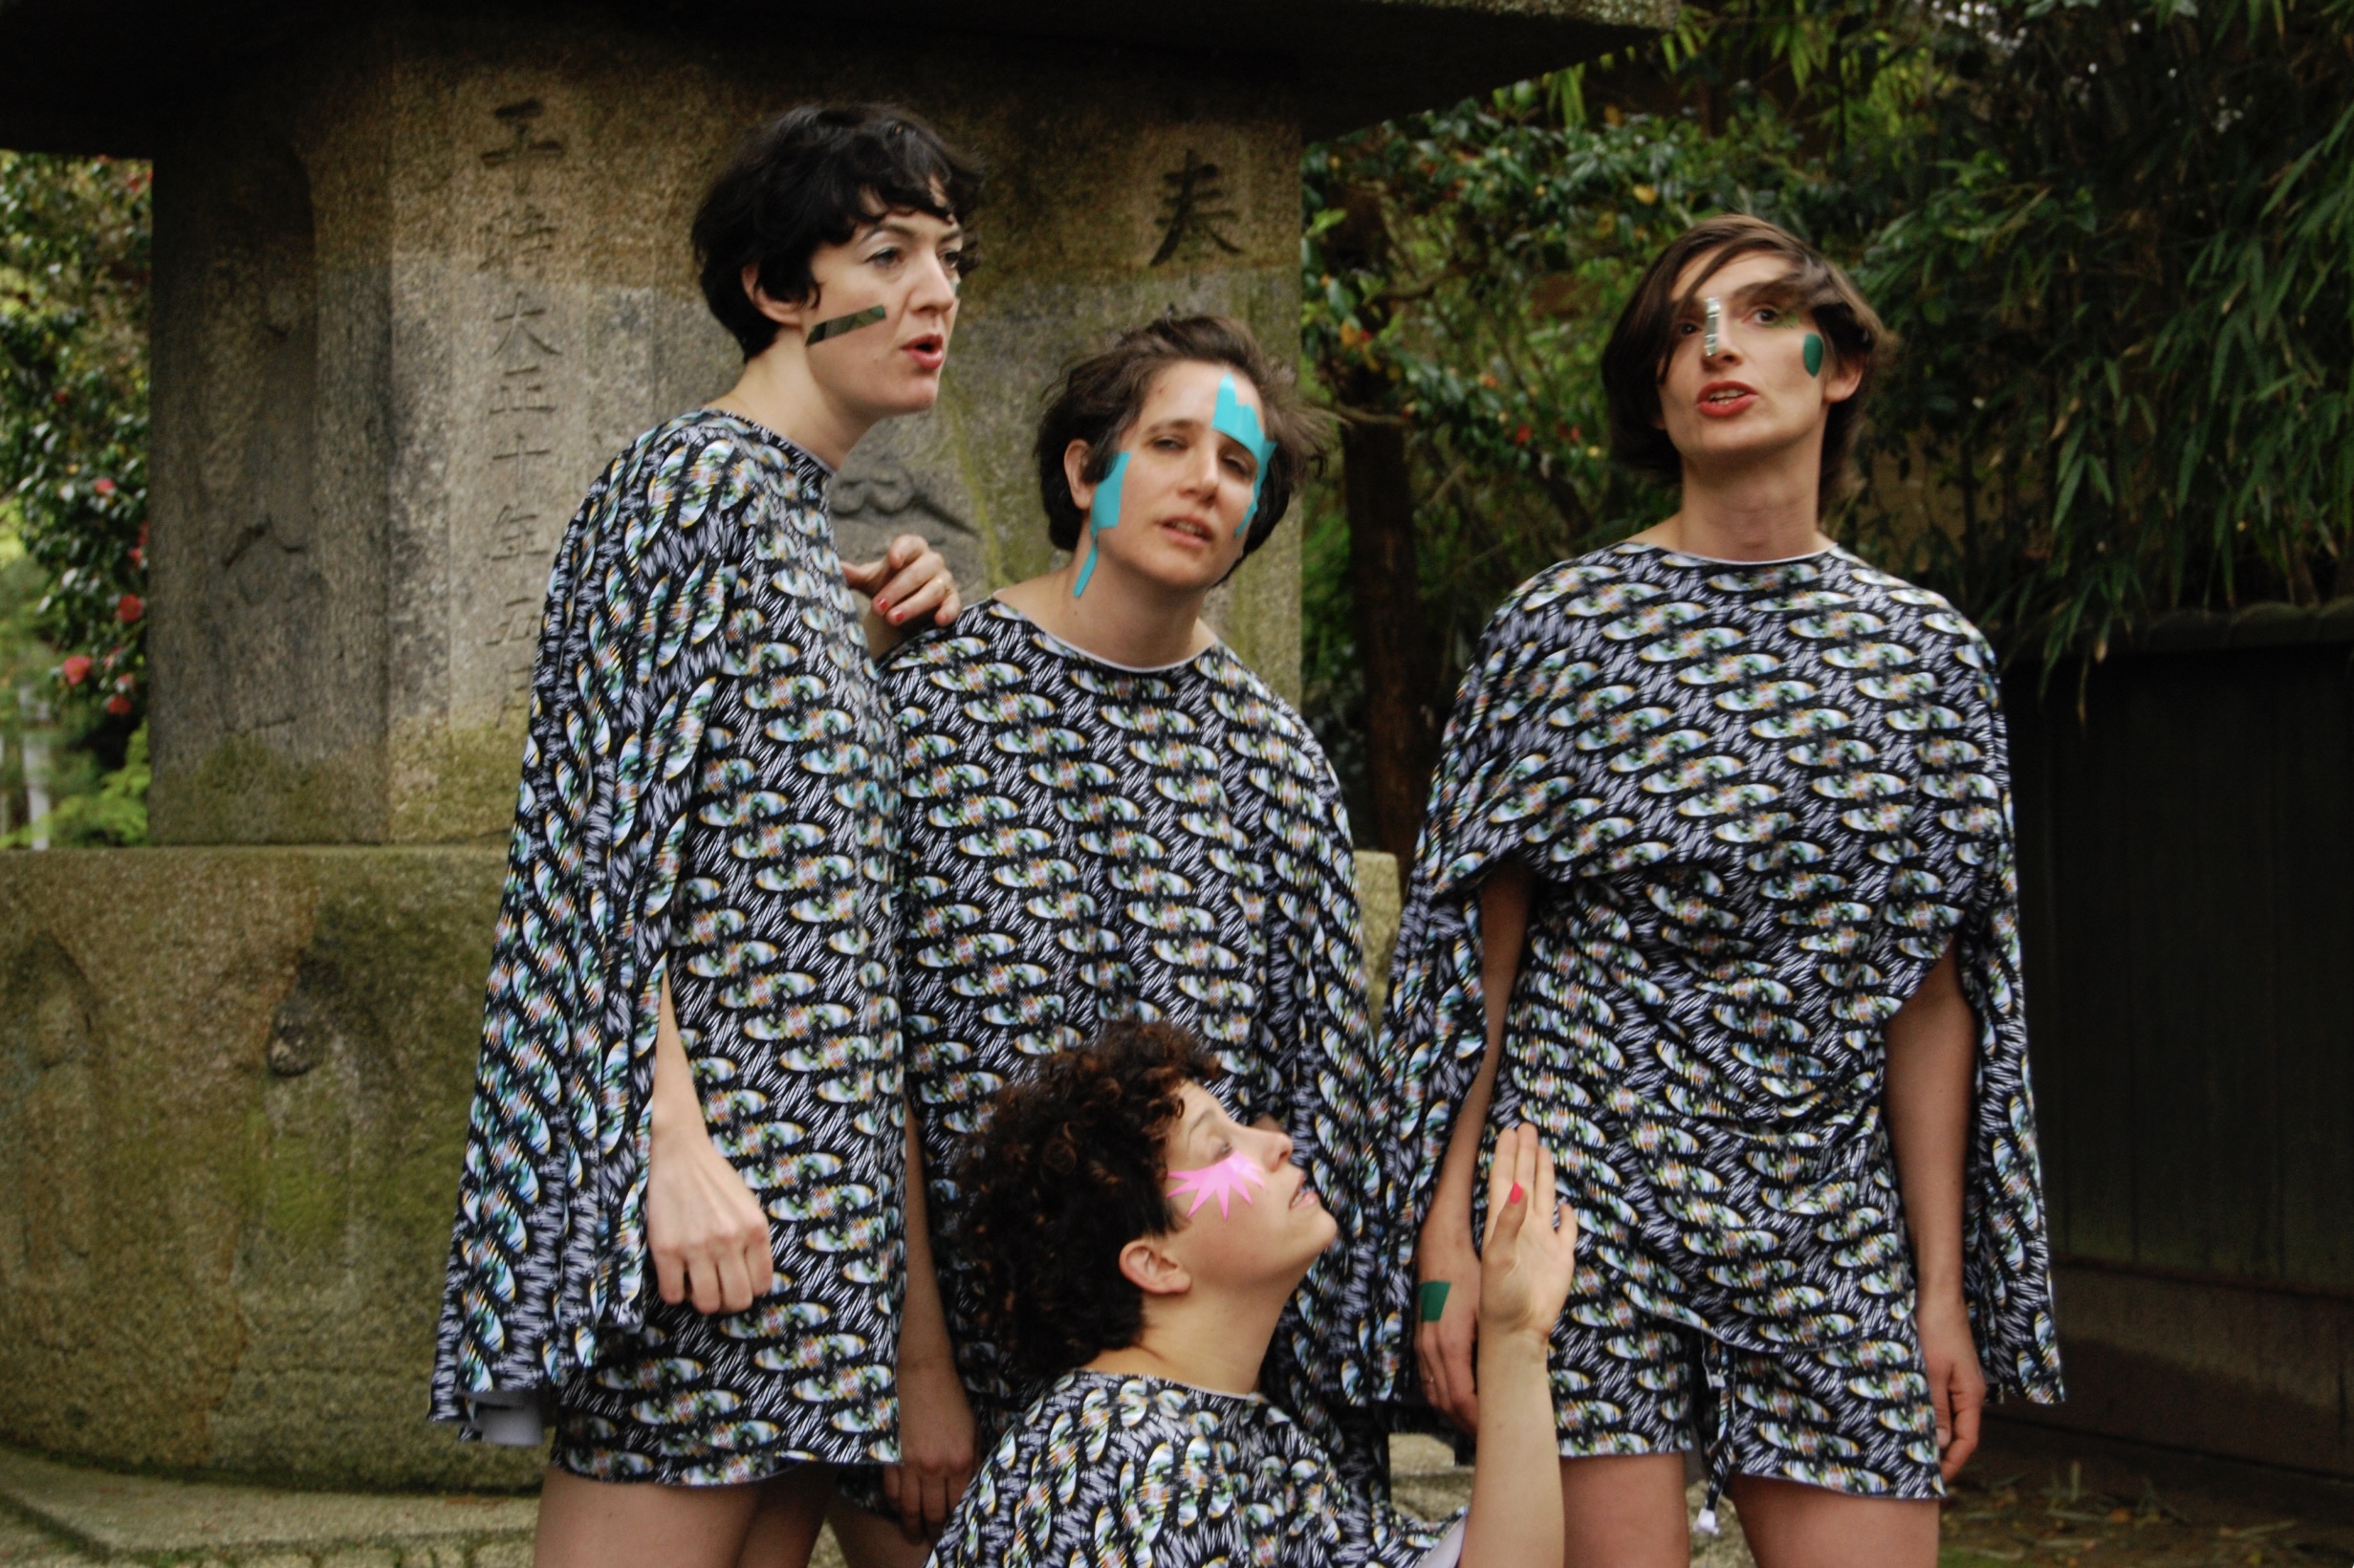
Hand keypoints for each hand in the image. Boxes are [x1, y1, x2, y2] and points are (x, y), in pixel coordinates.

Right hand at [645, 1121, 773, 1314]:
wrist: (681, 1153)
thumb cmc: (716, 1179)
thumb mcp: (748, 1206)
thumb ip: (753, 1240)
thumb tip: (752, 1279)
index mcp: (755, 1230)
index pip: (762, 1285)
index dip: (749, 1290)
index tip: (737, 1283)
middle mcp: (730, 1241)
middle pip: (737, 1301)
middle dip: (728, 1302)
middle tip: (717, 1289)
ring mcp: (697, 1246)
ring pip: (706, 1304)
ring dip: (701, 1301)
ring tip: (696, 1284)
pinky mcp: (666, 1249)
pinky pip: (672, 1295)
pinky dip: (675, 1293)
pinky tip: (676, 1276)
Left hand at [844, 533, 960, 633]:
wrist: (905, 607)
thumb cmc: (888, 587)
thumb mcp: (871, 581)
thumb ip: (855, 575)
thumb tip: (835, 567)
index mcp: (913, 549)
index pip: (909, 544)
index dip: (901, 551)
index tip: (892, 561)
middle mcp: (932, 561)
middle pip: (916, 573)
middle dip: (896, 591)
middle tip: (878, 608)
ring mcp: (944, 580)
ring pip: (931, 591)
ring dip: (912, 605)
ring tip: (893, 619)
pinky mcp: (953, 600)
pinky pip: (953, 605)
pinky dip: (948, 612)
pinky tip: (938, 620)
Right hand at [883, 1351, 977, 1539]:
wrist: (923, 1373)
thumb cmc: (951, 1400)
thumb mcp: (972, 1430)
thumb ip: (972, 1461)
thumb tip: (971, 1488)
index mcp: (960, 1461)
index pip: (960, 1505)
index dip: (958, 1523)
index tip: (956, 1533)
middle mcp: (936, 1468)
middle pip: (934, 1513)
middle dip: (935, 1532)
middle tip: (935, 1542)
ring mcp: (910, 1464)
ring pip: (910, 1509)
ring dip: (912, 1527)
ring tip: (914, 1537)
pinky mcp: (891, 1457)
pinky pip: (892, 1491)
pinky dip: (895, 1506)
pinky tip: (899, 1511)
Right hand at [1416, 1196, 1484, 1433]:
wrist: (1440, 1248)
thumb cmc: (1471, 1276)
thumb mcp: (1488, 1310)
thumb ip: (1494, 1345)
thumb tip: (1513, 1379)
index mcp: (1451, 1347)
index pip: (1463, 1401)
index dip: (1480, 1421)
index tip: (1498, 1431)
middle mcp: (1432, 1352)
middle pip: (1447, 1405)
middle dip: (1468, 1425)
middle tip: (1492, 1438)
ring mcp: (1423, 1347)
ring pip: (1435, 1396)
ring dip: (1455, 1414)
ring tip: (1478, 1426)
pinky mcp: (1420, 1341)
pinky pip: (1429, 1382)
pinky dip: (1444, 1397)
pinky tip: (1459, 1401)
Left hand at [1475, 1125, 1576, 1344]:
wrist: (1517, 1330)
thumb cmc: (1498, 1297)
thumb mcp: (1497, 1257)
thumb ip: (1508, 1222)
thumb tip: (1519, 1187)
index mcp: (1503, 1223)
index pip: (1505, 1181)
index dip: (1507, 1156)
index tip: (1509, 1130)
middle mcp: (1523, 1227)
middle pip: (1526, 1182)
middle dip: (1526, 1155)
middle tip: (1527, 1126)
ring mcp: (1543, 1241)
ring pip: (1544, 1198)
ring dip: (1544, 1174)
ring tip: (1543, 1150)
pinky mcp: (1561, 1258)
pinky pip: (1567, 1231)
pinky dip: (1567, 1216)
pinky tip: (1565, 1204)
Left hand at [1915, 1288, 1985, 1481]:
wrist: (1936, 1293)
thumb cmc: (1934, 1329)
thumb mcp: (1932, 1372)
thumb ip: (1936, 1409)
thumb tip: (1940, 1444)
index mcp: (1971, 1395)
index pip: (1967, 1441)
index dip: (1951, 1463)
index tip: (1933, 1481)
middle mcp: (1969, 1391)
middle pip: (1959, 1433)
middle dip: (1941, 1454)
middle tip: (1917, 1472)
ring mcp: (1958, 1380)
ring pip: (1948, 1417)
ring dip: (1932, 1434)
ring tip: (1910, 1452)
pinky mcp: (1946, 1369)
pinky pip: (1940, 1401)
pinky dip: (1928, 1415)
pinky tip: (1910, 1419)